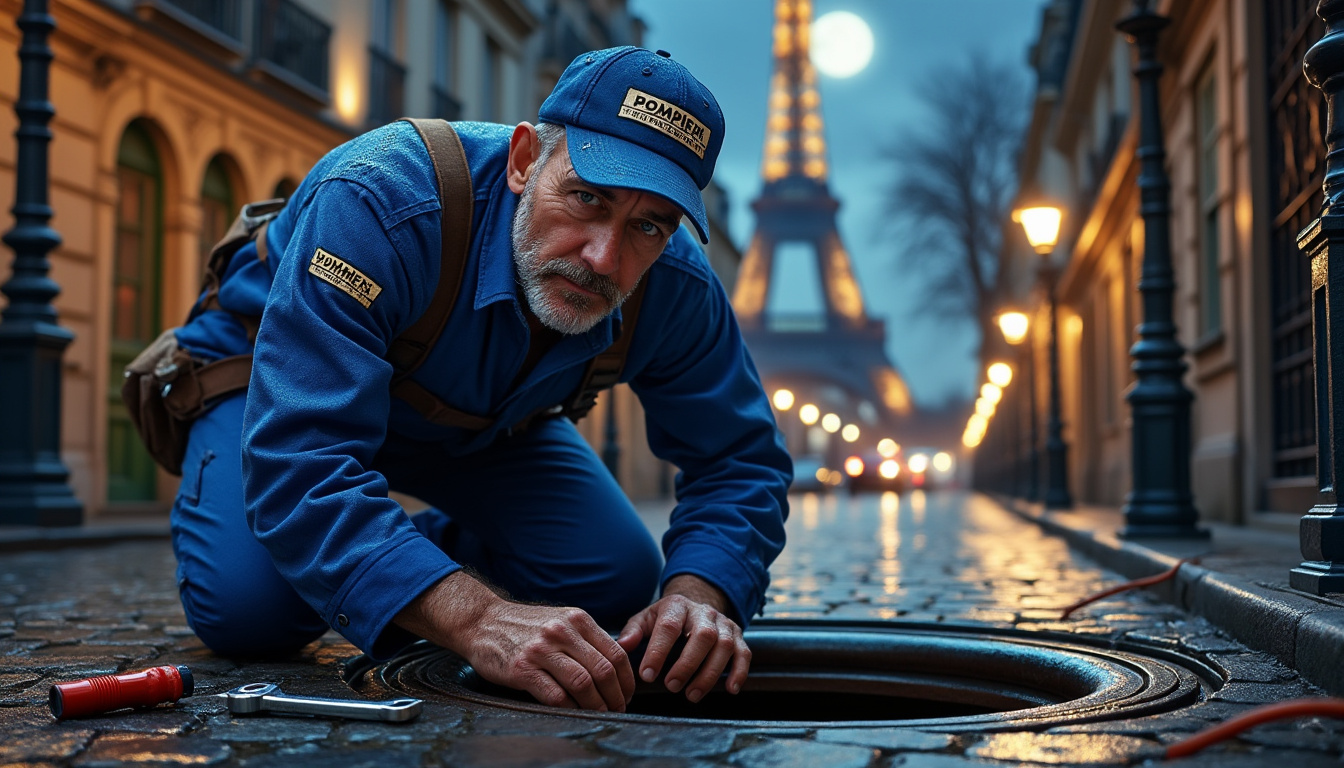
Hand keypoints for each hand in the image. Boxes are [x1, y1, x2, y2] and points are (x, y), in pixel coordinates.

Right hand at [394, 571, 634, 711]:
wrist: (483, 621)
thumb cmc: (525, 626)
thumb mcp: (561, 620)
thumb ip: (586, 638)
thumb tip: (617, 665)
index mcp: (577, 620)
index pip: (615, 653)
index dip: (626, 680)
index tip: (627, 694)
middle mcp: (562, 631)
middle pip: (603, 670)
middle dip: (615, 696)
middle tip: (617, 709)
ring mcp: (542, 650)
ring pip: (583, 683)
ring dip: (596, 705)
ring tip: (599, 714)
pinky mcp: (523, 668)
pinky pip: (555, 695)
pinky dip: (569, 708)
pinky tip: (573, 712)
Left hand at [616, 574, 750, 702]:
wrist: (695, 605)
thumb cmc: (667, 618)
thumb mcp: (647, 618)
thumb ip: (633, 630)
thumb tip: (623, 645)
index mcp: (677, 606)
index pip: (669, 626)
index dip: (658, 651)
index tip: (647, 675)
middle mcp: (704, 612)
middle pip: (703, 636)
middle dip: (688, 664)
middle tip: (672, 686)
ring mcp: (723, 624)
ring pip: (724, 646)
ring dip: (709, 673)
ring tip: (692, 695)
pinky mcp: (738, 636)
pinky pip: (744, 653)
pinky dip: (740, 672)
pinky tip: (730, 689)